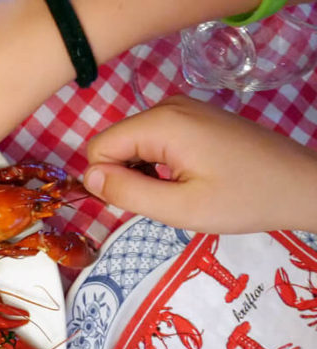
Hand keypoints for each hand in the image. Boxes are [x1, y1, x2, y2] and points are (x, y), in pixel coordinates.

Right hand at [84, 95, 316, 233]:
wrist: (300, 186)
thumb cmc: (243, 200)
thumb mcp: (180, 208)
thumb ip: (127, 192)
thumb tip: (87, 178)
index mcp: (162, 124)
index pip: (99, 148)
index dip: (108, 181)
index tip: (140, 202)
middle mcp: (168, 106)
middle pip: (115, 143)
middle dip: (127, 176)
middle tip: (166, 199)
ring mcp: (184, 108)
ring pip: (133, 143)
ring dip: (145, 172)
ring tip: (181, 190)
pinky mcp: (195, 117)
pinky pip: (155, 139)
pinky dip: (161, 163)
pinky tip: (189, 178)